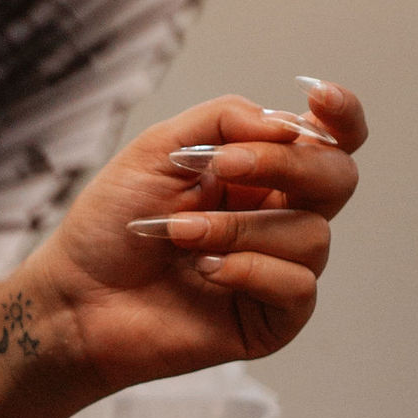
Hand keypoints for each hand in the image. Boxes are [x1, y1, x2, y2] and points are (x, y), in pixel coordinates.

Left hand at [36, 78, 366, 392]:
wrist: (77, 294)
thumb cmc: (112, 223)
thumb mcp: (158, 150)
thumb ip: (223, 121)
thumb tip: (287, 123)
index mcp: (258, 172)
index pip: (327, 140)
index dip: (340, 116)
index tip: (317, 97)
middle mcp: (277, 216)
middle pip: (336, 178)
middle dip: (285, 165)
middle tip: (222, 167)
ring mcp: (278, 268)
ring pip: (312, 235)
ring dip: (240, 228)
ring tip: (180, 233)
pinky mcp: (272, 319)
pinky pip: (299, 287)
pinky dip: (251, 270)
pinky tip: (206, 270)